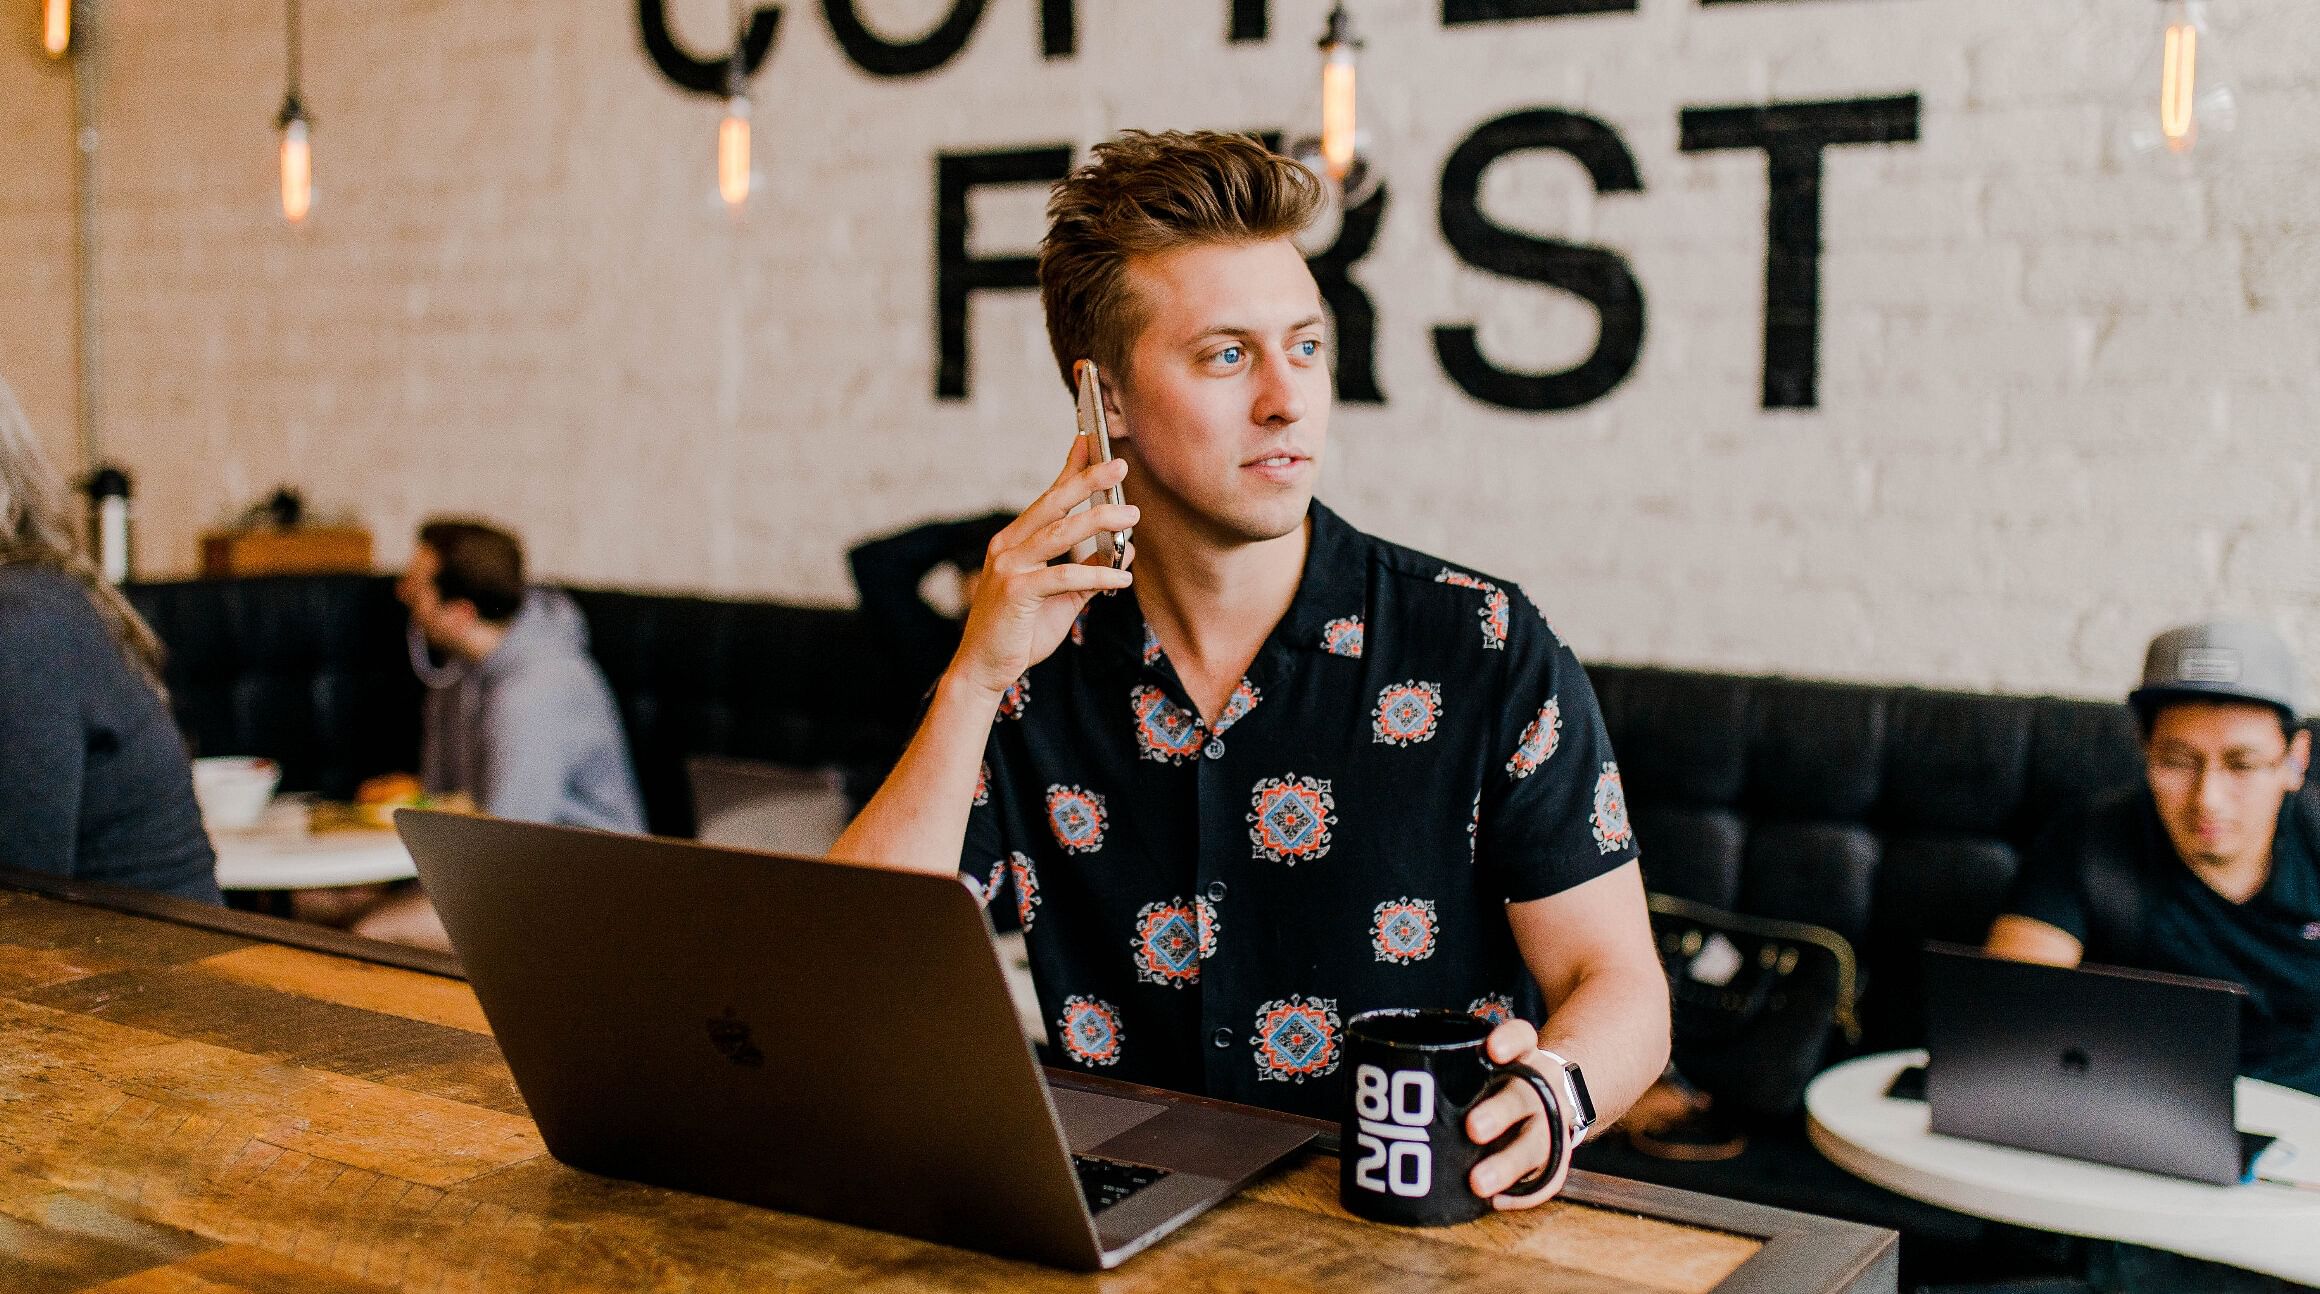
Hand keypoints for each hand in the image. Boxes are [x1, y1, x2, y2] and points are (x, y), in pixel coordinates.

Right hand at [946, 434, 1137, 699]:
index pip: (1047, 498)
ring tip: (1132, 517)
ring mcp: (1008, 566)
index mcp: (1014, 542)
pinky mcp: (1015, 591)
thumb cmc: (1020, 632)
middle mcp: (1007, 546)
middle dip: (1088, 481)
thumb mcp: (1061, 599)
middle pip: (1053, 504)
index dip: (1070, 468)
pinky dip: (1097, 575)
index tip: (1091, 440)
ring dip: (1100, 521)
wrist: (984, 669)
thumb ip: (1088, 574)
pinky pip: (1064, 576)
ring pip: (1060, 533)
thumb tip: (1124, 552)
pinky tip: (1123, 578)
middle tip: (1120, 465)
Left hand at [1465, 1018, 1575, 1209]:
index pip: (1522, 1038)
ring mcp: (1552, 1122)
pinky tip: (1497, 1200)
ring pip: (1538, 1142)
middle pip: (1524, 1097)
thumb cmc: (1499, 1080)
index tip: (1492, 1049)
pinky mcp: (1557, 1154)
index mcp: (1523, 1056)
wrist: (1552, 1095)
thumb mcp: (1486, 1062)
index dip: (1510, 1041)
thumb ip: (1451, 1068)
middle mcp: (1541, 1087)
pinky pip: (1550, 1177)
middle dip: (1500, 1113)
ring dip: (1508, 1163)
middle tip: (1472, 1128)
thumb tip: (1383, 1088)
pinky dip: (1526, 1193)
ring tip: (1478, 1183)